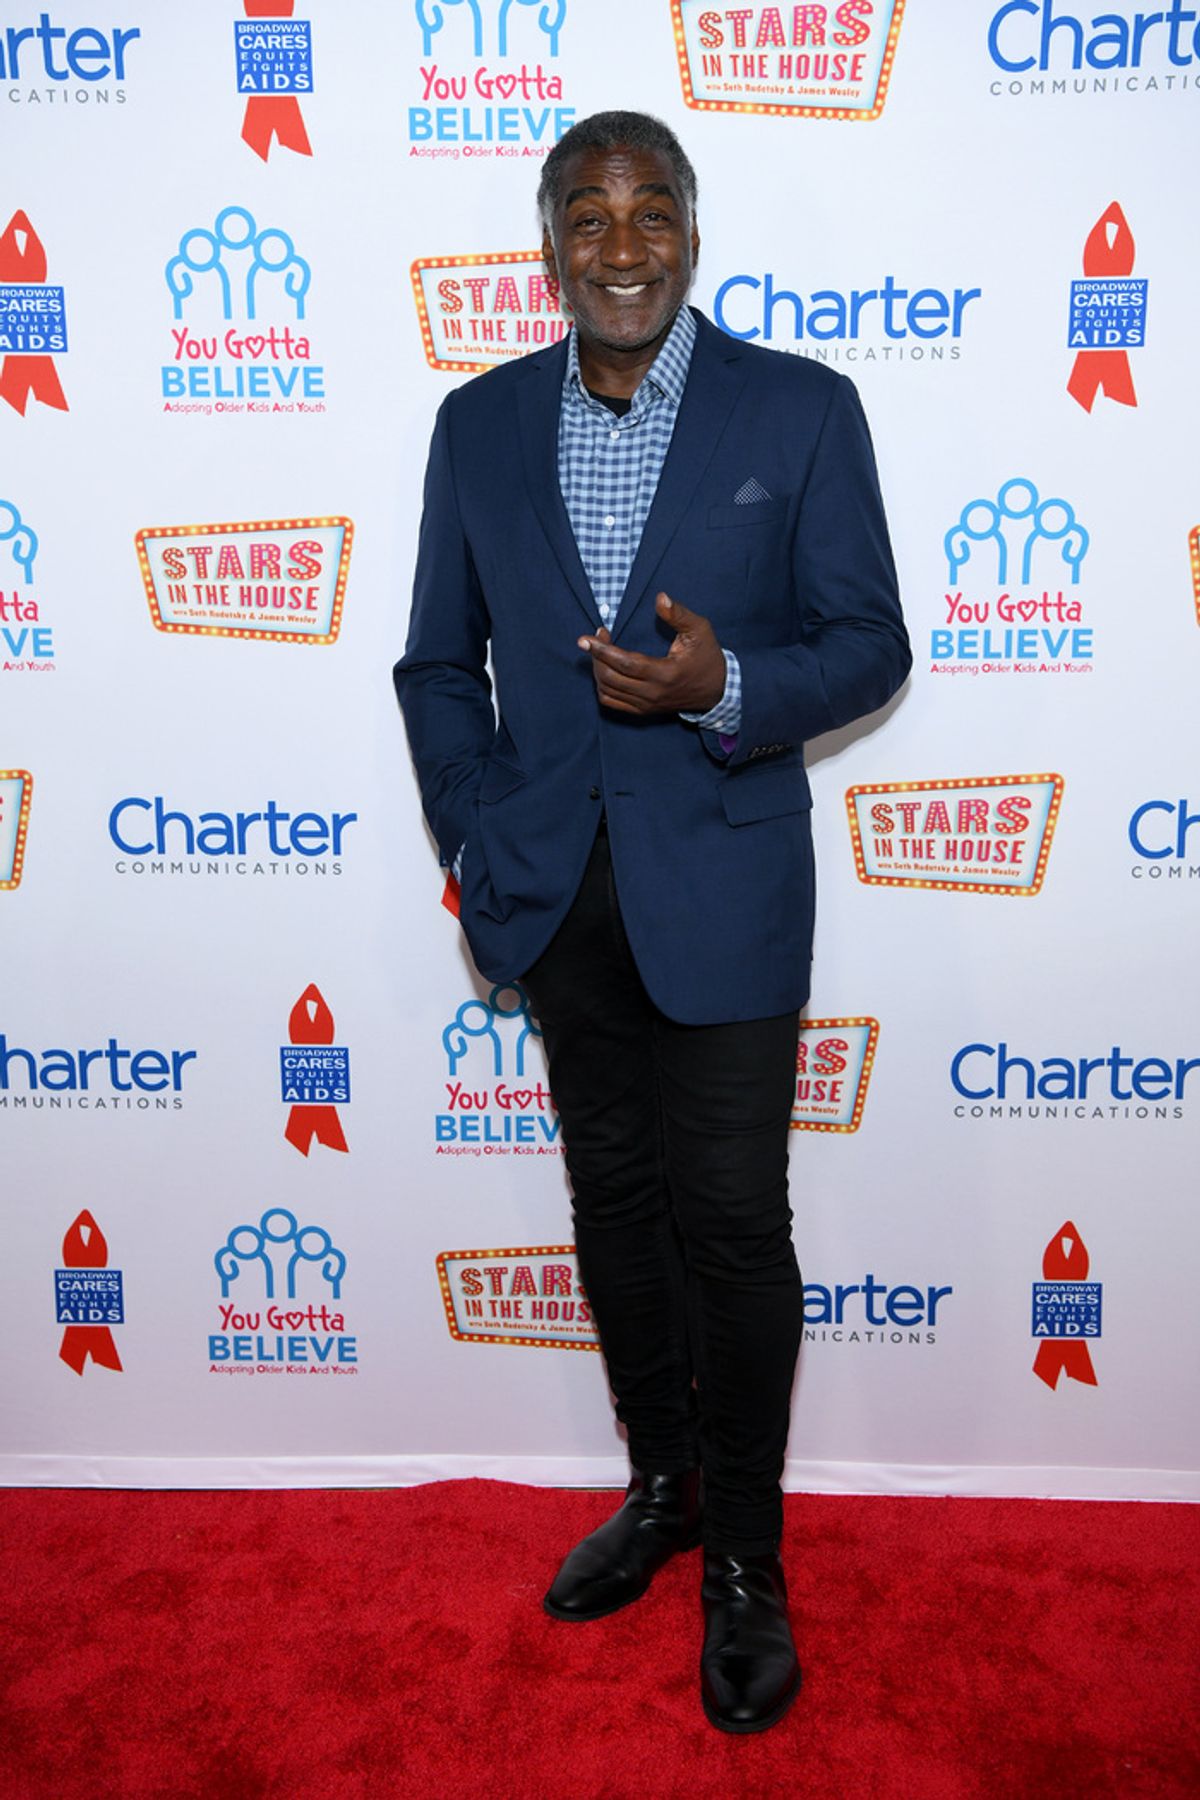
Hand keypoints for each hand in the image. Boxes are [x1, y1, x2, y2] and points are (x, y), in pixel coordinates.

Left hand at [578, 594, 725, 715]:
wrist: (717, 690)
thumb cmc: (707, 657)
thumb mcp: (699, 630)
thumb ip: (678, 614)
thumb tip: (660, 598)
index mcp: (666, 674)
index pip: (625, 664)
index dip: (602, 651)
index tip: (585, 639)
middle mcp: (653, 693)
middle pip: (610, 677)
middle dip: (597, 656)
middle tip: (597, 637)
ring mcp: (646, 705)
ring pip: (607, 691)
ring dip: (598, 670)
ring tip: (601, 650)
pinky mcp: (643, 710)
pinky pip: (612, 702)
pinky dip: (602, 686)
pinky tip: (605, 669)